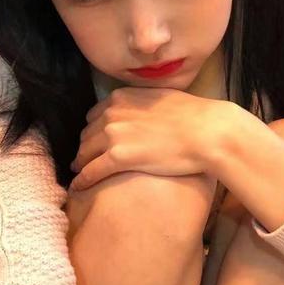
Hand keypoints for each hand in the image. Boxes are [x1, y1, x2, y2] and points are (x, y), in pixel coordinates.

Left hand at [69, 86, 233, 190]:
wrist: (206, 131)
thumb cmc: (192, 115)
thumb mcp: (160, 97)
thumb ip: (141, 102)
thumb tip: (141, 109)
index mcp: (121, 97)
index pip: (95, 115)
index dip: (94, 130)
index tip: (95, 140)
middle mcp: (112, 112)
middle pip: (87, 134)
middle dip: (86, 147)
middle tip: (86, 159)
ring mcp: (113, 134)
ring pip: (85, 152)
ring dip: (80, 163)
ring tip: (79, 172)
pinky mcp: (118, 157)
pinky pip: (91, 171)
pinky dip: (82, 180)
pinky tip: (77, 187)